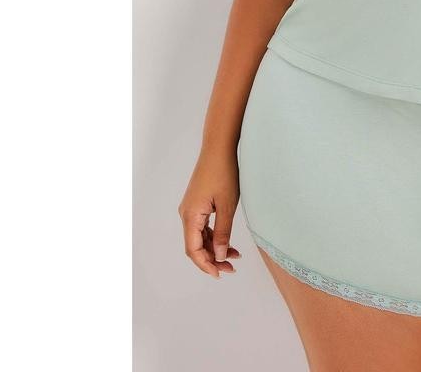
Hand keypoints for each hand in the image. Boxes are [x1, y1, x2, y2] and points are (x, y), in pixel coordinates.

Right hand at [178, 149, 243, 278]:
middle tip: (231, 268)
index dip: (206, 265)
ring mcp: (190, 208)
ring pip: (199, 237)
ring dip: (213, 248)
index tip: (220, 274)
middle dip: (211, 259)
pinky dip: (213, 236)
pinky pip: (202, 226)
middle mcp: (186, 214)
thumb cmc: (224, 172)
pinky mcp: (197, 203)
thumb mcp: (227, 205)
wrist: (219, 147)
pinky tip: (227, 242)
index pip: (193, 250)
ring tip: (233, 256)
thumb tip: (218, 256)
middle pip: (194, 246)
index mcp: (190, 216)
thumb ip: (222, 233)